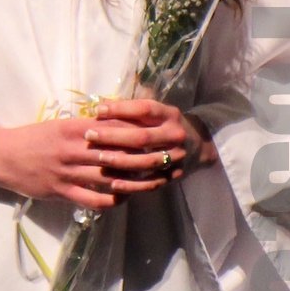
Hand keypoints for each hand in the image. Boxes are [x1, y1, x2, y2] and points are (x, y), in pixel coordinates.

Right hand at [0, 101, 215, 210]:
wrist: (2, 155)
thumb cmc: (32, 138)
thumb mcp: (59, 125)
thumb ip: (86, 127)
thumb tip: (114, 124)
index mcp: (75, 129)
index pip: (115, 131)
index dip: (141, 136)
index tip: (162, 136)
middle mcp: (74, 150)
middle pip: (119, 156)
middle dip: (147, 159)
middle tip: (170, 160)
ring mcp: (69, 173)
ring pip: (110, 179)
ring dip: (137, 182)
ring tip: (157, 182)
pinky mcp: (62, 192)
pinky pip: (93, 199)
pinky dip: (112, 200)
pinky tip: (125, 199)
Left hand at [81, 97, 217, 193]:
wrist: (199, 145)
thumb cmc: (167, 125)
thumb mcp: (157, 112)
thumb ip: (132, 109)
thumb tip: (100, 105)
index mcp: (170, 114)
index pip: (145, 109)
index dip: (121, 109)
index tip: (98, 111)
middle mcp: (175, 135)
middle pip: (143, 137)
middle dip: (113, 136)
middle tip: (90, 135)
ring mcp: (176, 157)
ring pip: (146, 161)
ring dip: (120, 161)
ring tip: (98, 157)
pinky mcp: (173, 176)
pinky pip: (151, 183)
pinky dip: (132, 185)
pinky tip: (113, 183)